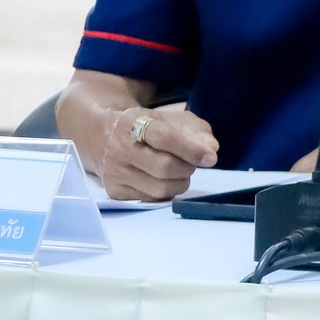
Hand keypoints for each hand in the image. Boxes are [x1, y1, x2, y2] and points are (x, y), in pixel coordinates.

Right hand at [98, 107, 219, 201]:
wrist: (107, 137)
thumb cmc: (149, 127)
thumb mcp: (173, 120)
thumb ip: (196, 131)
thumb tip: (212, 149)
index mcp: (132, 123)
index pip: (165, 138)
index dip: (191, 149)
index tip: (210, 158)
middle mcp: (118, 149)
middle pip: (164, 167)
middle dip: (187, 168)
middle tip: (192, 164)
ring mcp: (114, 172)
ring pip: (159, 188)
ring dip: (179, 182)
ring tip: (179, 172)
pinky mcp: (114, 191)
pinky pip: (151, 199)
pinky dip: (166, 192)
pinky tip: (165, 181)